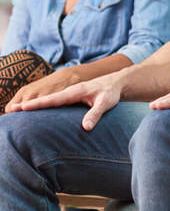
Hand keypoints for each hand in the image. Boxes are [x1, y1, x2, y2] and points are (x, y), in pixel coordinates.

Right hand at [6, 75, 123, 131]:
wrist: (117, 82)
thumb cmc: (111, 93)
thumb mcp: (106, 103)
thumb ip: (96, 114)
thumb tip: (85, 128)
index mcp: (75, 92)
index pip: (53, 99)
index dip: (38, 104)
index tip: (22, 108)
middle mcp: (69, 92)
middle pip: (46, 99)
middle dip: (29, 104)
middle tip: (10, 110)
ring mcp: (69, 94)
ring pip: (48, 100)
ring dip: (33, 104)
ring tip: (15, 111)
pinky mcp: (71, 97)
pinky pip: (54, 101)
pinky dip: (42, 104)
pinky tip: (33, 111)